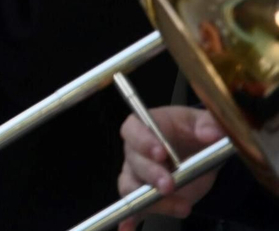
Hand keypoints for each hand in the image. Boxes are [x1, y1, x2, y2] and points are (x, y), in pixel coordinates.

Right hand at [117, 107, 225, 229]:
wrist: (199, 152)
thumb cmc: (192, 132)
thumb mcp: (202, 122)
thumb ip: (208, 123)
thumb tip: (212, 132)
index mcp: (146, 127)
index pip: (133, 130)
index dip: (142, 141)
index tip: (161, 152)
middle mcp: (135, 151)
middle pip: (133, 162)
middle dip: (150, 175)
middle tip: (169, 185)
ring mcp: (137, 175)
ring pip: (131, 187)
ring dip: (151, 199)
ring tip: (181, 207)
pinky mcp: (145, 196)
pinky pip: (133, 208)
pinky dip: (129, 219)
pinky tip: (129, 228)